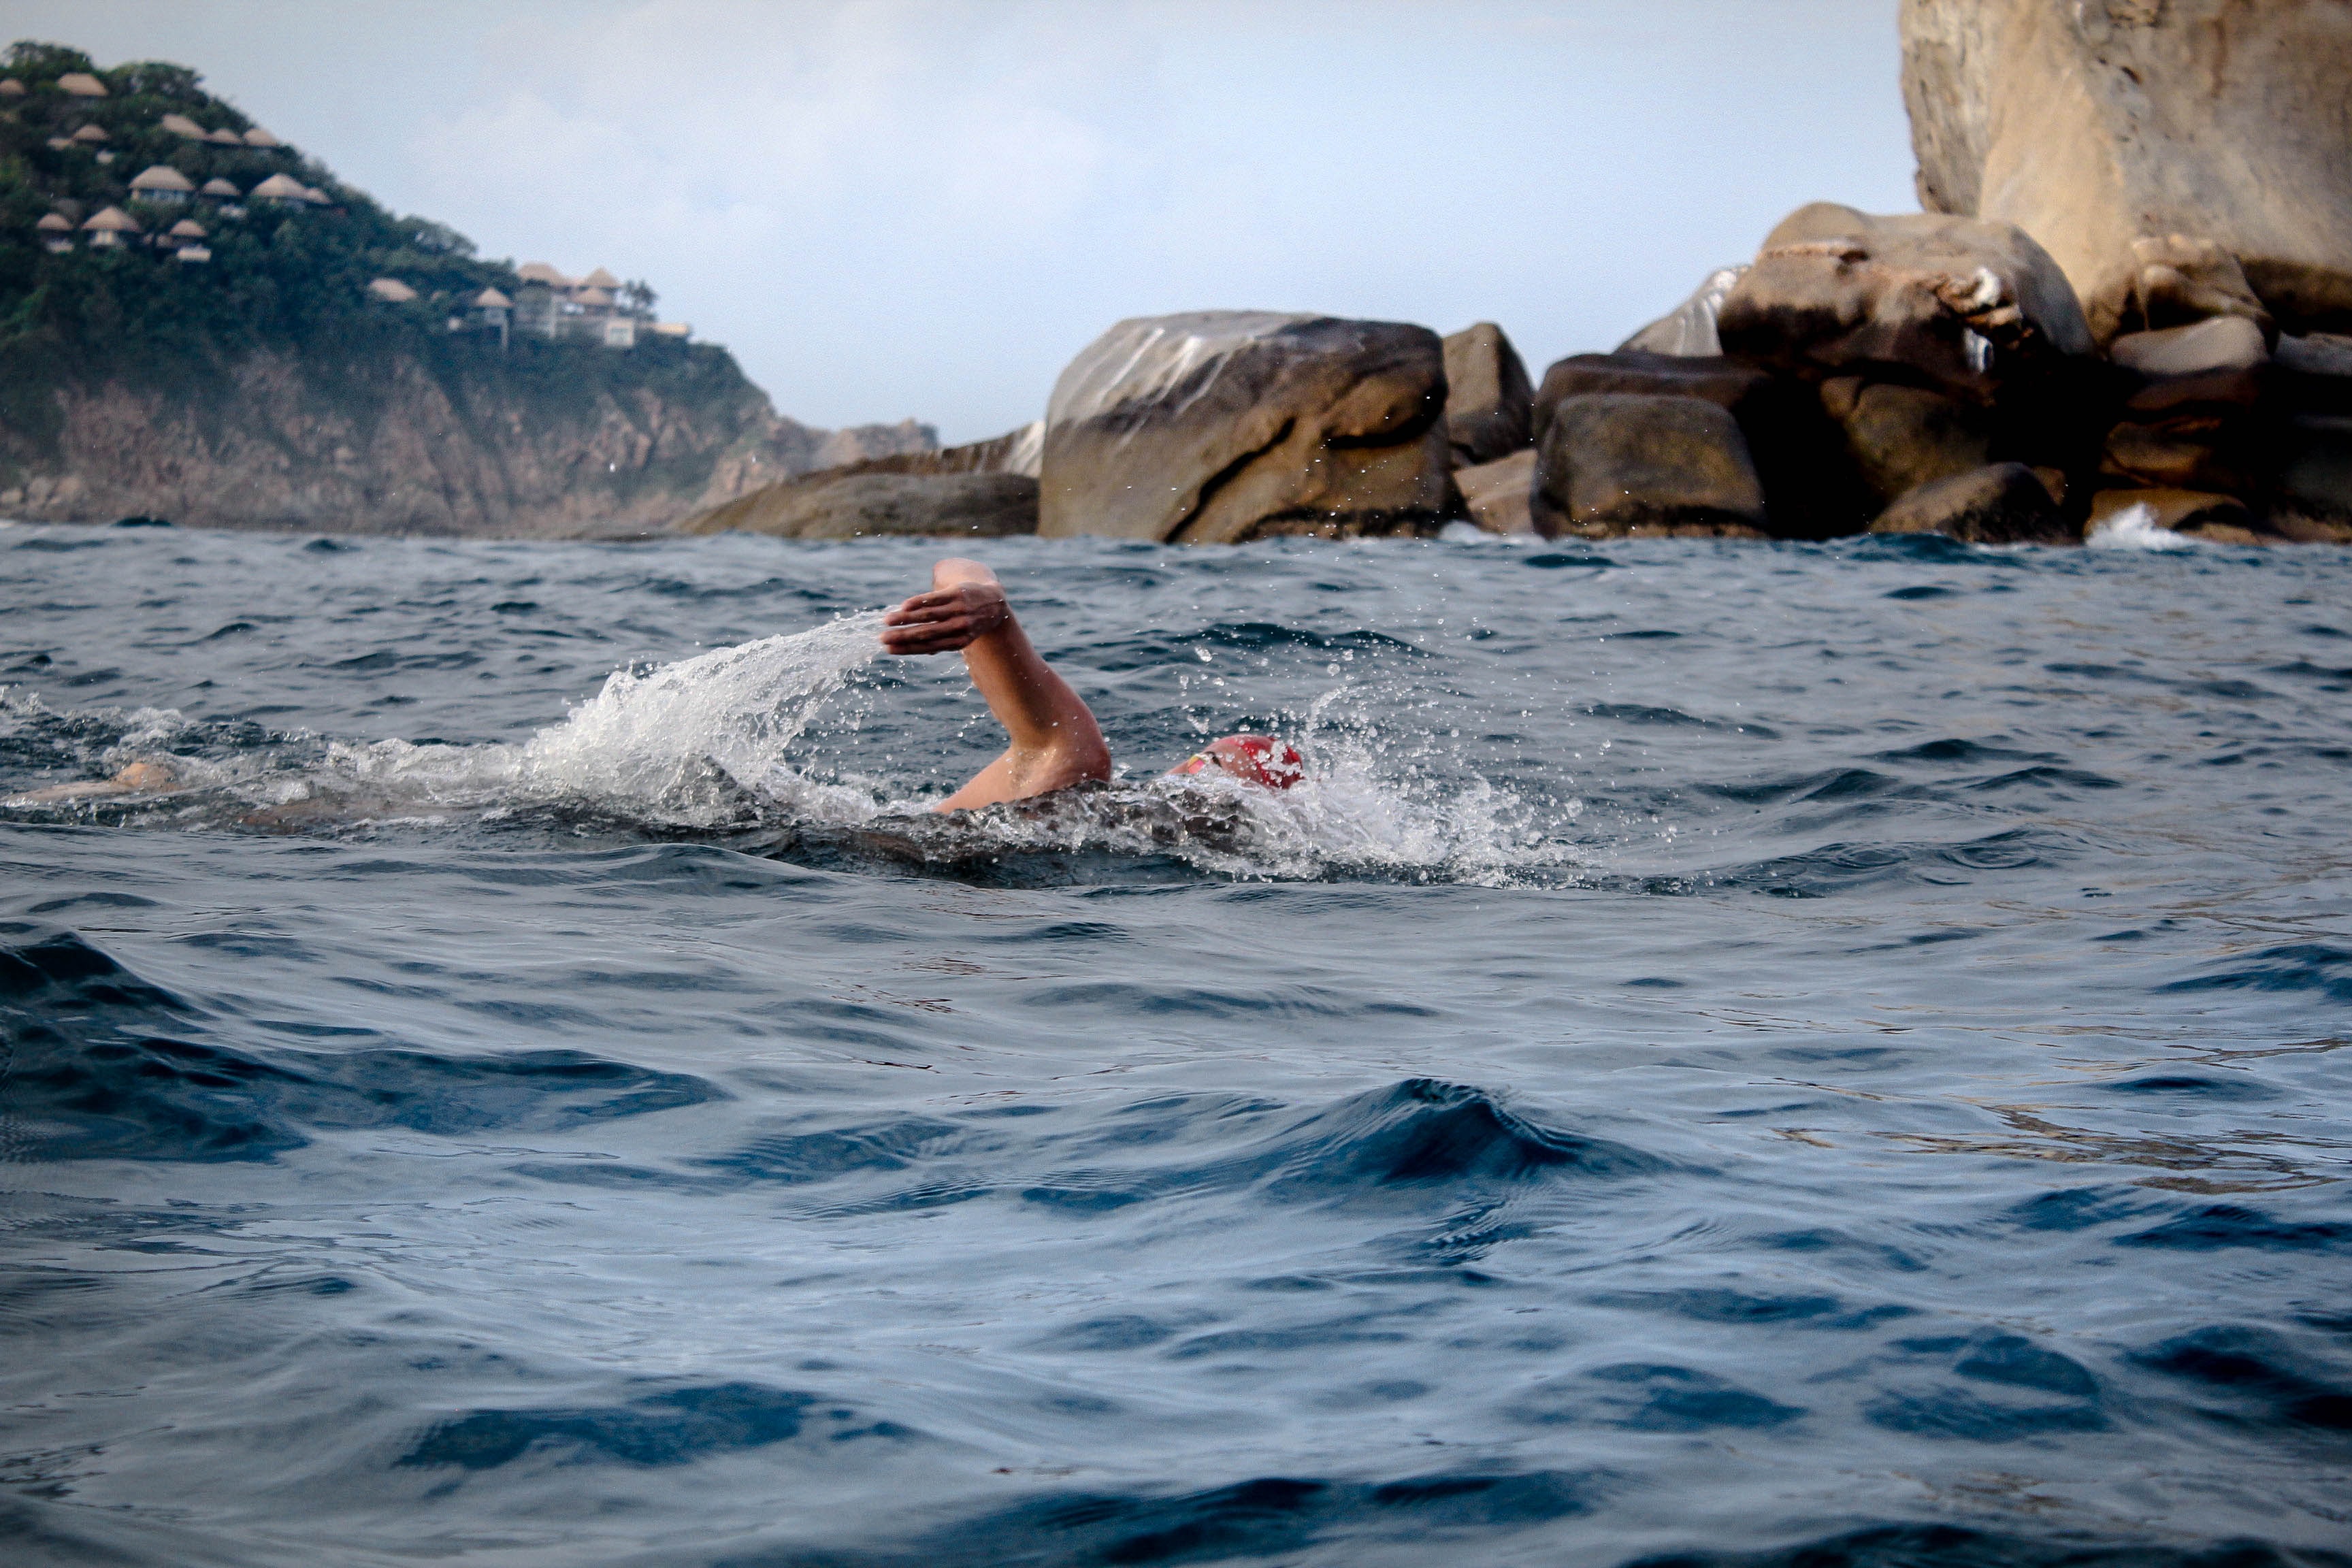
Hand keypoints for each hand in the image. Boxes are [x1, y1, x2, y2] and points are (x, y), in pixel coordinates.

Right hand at [881, 581, 1010, 654]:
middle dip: (902, 636)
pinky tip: (904, 606)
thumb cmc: (970, 622)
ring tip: (887, 621)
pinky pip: (935, 598)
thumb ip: (941, 642)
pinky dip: (918, 602)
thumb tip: (917, 649)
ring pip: (928, 615)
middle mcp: (959, 627)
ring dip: (905, 618)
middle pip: (926, 633)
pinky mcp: (958, 593)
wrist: (995, 603)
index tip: (889, 649)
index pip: (928, 647)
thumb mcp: (960, 636)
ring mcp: (959, 610)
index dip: (908, 648)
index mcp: (958, 642)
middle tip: (882, 638)